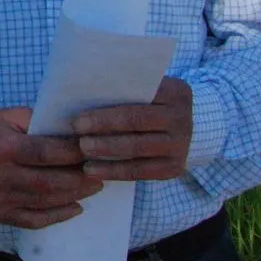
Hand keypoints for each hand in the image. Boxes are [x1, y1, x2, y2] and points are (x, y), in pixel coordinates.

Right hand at [0, 107, 103, 228]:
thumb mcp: (7, 115)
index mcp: (1, 148)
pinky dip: (57, 216)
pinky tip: (75, 207)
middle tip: (102, 172)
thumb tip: (71, 133)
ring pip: (44, 202)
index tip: (95, 148)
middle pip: (49, 182)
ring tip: (94, 186)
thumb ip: (38, 122)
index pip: (44, 153)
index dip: (73, 153)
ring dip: (74, 195)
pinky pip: (33, 220)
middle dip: (80, 178)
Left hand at [73, 77, 193, 181]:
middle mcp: (182, 118)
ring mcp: (182, 145)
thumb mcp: (144, 90)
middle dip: (103, 128)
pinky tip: (94, 171)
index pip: (137, 97)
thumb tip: (80, 95)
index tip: (78, 118)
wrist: (181, 127)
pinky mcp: (176, 167)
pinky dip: (115, 172)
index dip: (106, 110)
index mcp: (175, 92)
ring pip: (138, 149)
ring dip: (107, 150)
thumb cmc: (149, 103)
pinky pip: (141, 171)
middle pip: (136, 122)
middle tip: (77, 134)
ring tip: (83, 151)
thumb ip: (123, 89)